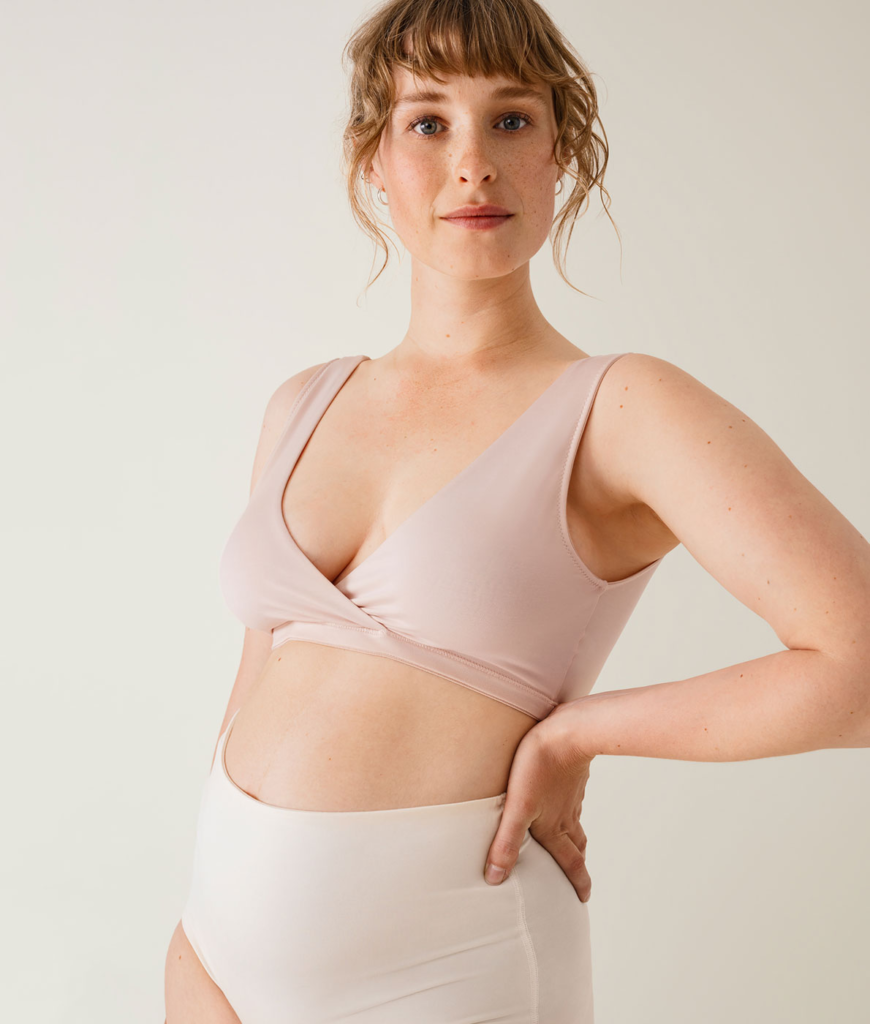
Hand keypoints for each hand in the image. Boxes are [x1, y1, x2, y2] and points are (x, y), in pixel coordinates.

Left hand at [483, 700, 593, 901]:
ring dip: (577, 838)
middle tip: (582, 878)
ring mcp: (572, 793)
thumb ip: (506, 842)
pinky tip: (566, 799)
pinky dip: (572, 809)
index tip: (583, 898)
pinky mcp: (572, 773)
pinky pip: (574, 798)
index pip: (570, 862)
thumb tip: (496, 878)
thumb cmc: (540, 767)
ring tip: (575, 844)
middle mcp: (567, 814)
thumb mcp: (518, 807)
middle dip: (579, 864)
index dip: (577, 882)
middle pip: (577, 845)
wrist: (568, 731)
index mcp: (555, 827)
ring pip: (576, 822)